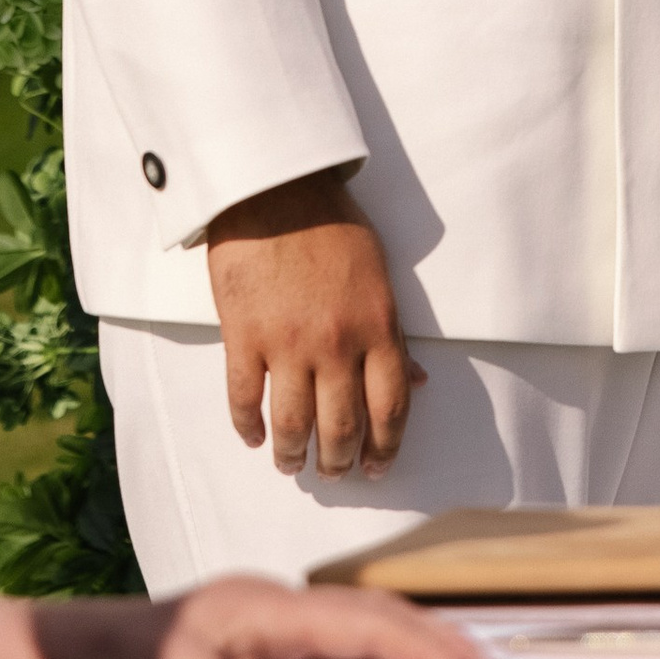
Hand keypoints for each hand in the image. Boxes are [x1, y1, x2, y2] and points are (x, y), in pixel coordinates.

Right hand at [207, 168, 422, 479]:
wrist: (273, 186)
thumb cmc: (330, 221)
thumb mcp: (377, 272)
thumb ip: (393, 330)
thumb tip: (416, 380)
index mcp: (377, 326)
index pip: (391, 408)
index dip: (385, 448)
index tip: (375, 468)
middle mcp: (336, 344)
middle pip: (341, 427)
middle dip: (338, 461)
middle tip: (332, 472)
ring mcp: (287, 343)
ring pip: (292, 424)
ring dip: (292, 455)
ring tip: (291, 463)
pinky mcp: (243, 335)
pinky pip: (244, 399)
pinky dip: (248, 426)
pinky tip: (253, 436)